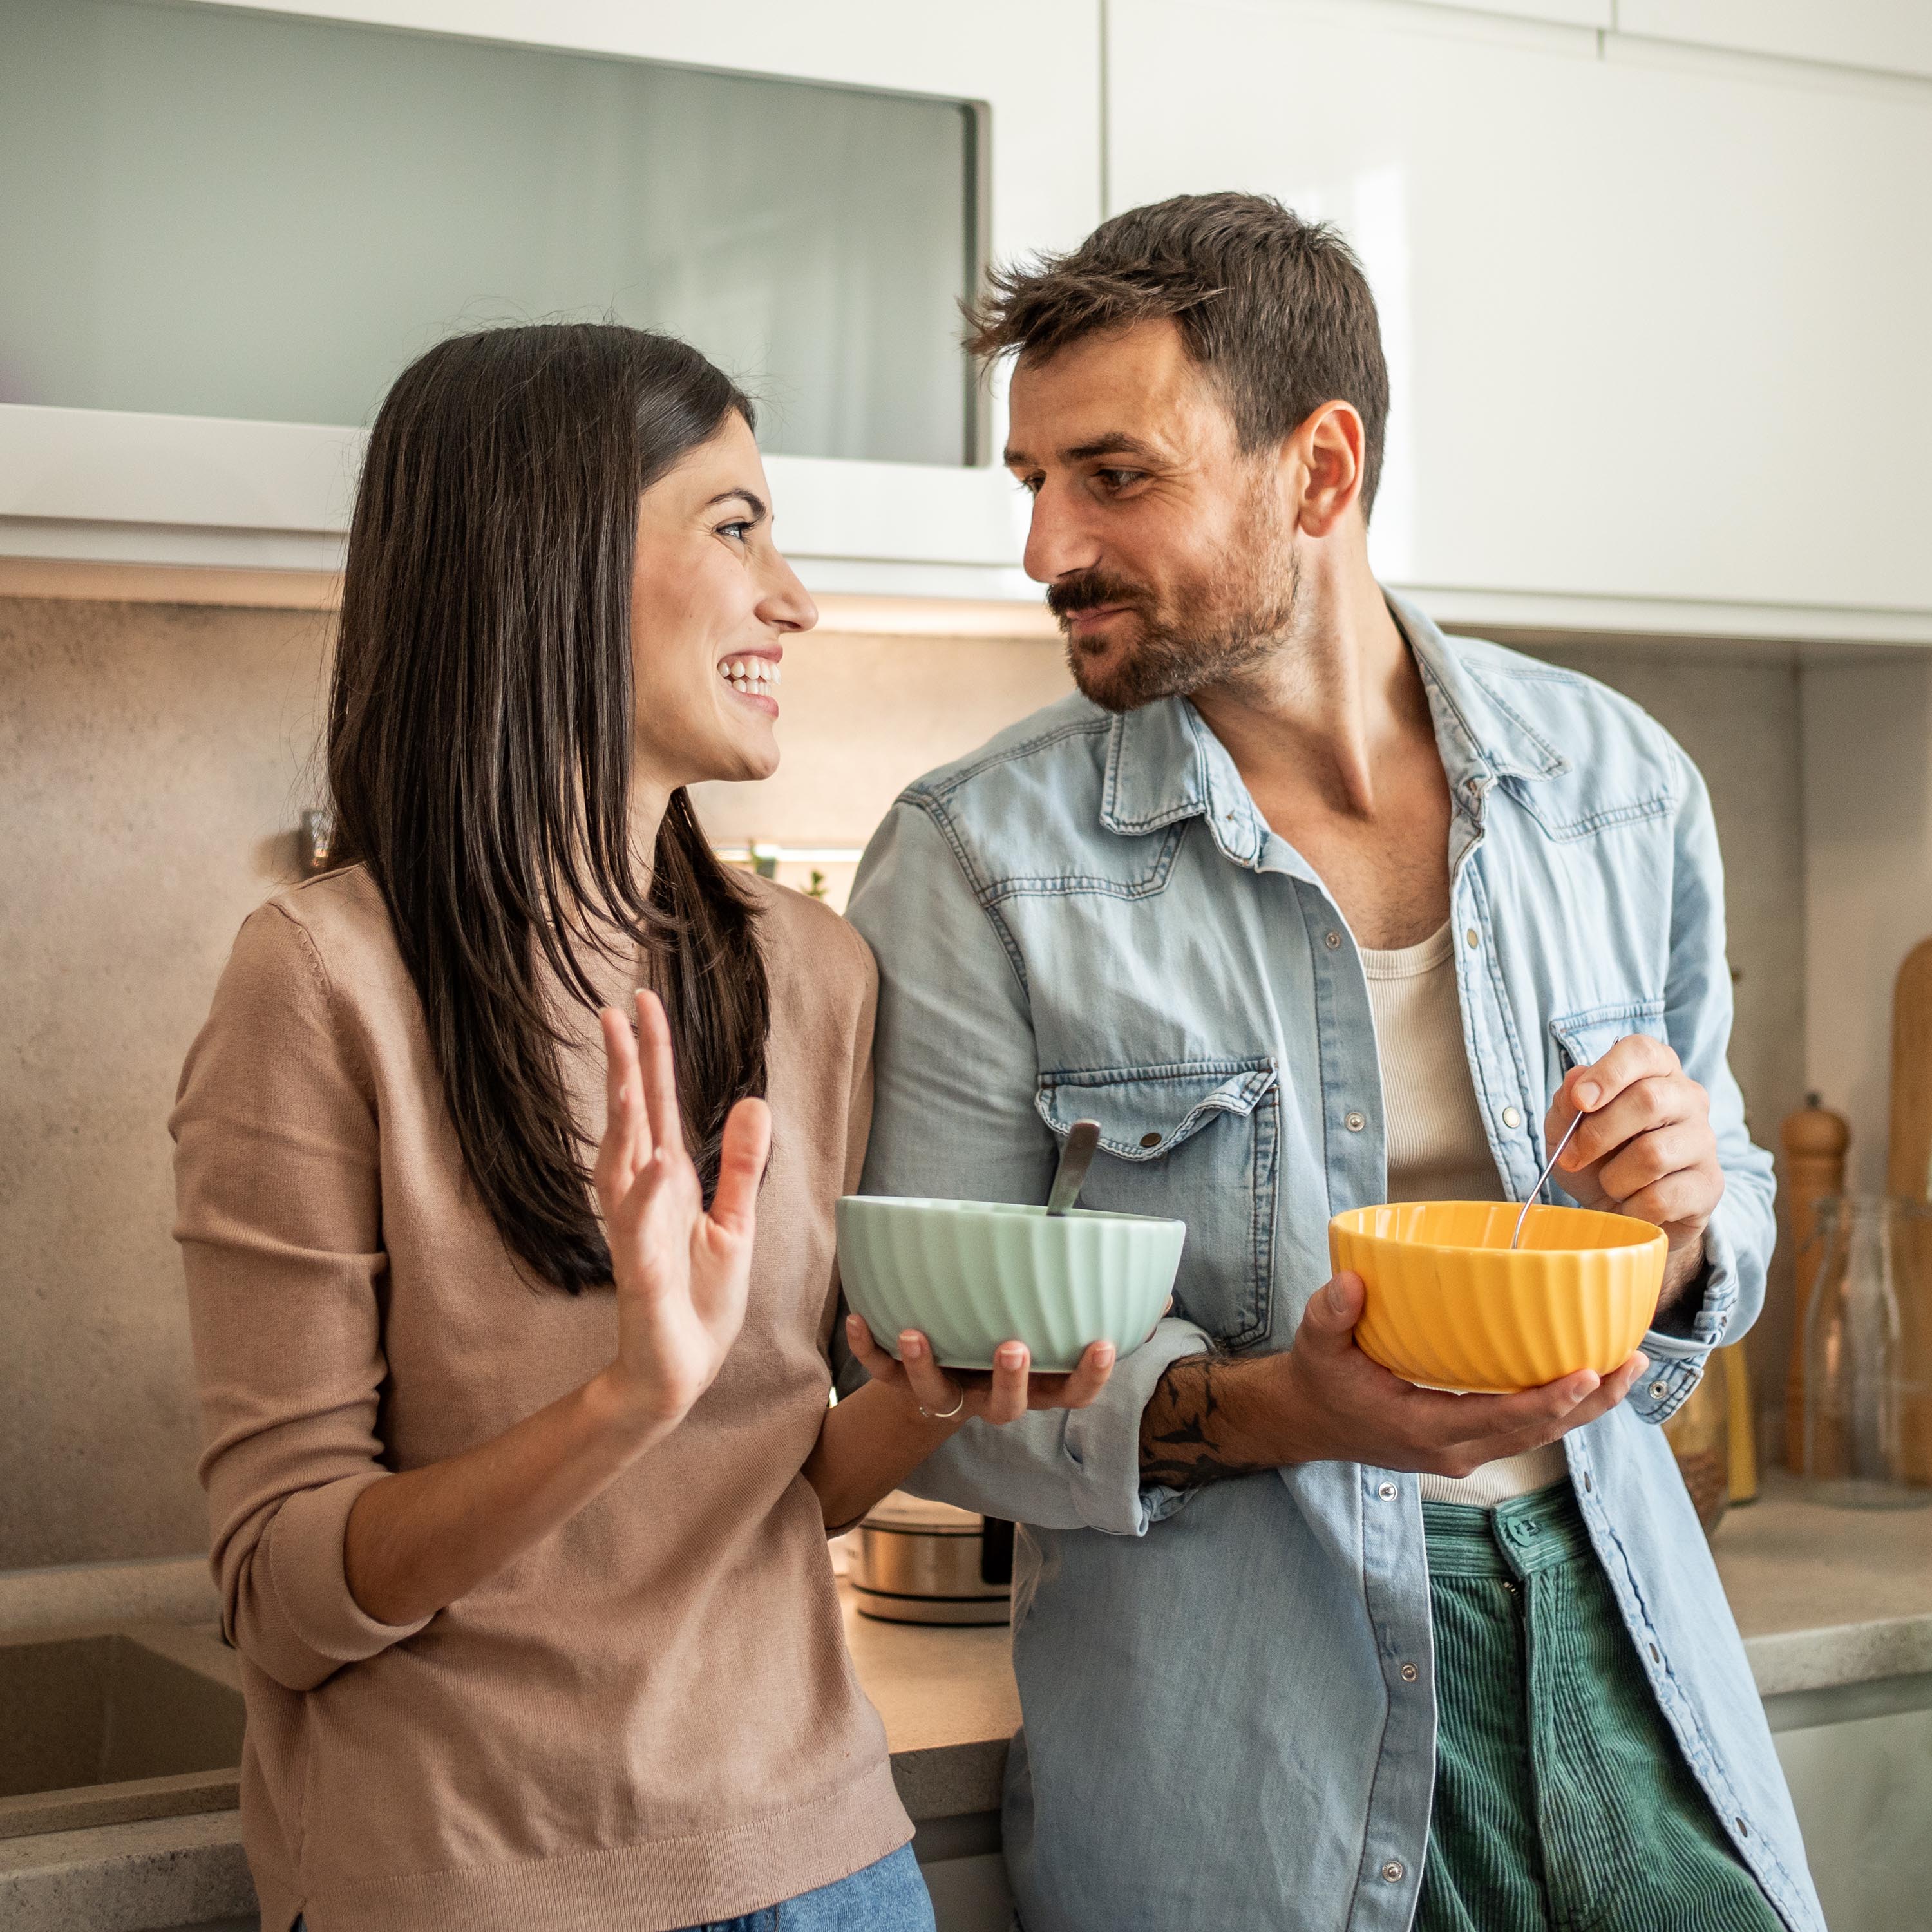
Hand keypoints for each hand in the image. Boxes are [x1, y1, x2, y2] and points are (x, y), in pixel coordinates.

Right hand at [593, 990, 770, 1436]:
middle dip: (626, 1066)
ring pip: (622, 1163)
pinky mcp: (641, 1272)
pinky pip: (638, 1227)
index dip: (653, 1053)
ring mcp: (638, 1232)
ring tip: (629, 1071)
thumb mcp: (735, 1222)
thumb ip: (741, 1164)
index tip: (644, 1000)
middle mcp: (644, 1197)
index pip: (660, 1104)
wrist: (683, 1370)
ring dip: (624, 1118)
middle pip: (633, 1119)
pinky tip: (657, 1162)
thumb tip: (753, 1101)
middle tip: (615, 1009)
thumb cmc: (701, 1300)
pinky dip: (646, 1194)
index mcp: (669, 1180)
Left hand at [844, 1314, 1115, 1426]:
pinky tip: (858, 1316)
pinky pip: (879, 1371)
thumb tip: (1160, 1292)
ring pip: (934, 1392)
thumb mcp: (1051, 1332)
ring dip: (923, 1365)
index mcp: (1030, 1386)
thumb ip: (1098, 1309)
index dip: (1088, 1377)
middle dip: (1009, 1380)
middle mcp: (987, 1397)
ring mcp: (942, 1393)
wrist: (930, 1394)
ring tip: (915, 1331)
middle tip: (1013, 1346)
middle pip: (1005, 1406)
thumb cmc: (1002, 1346)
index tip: (1104, 1345)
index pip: (1068, 1395)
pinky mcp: (898, 1385)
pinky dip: (867, 1345)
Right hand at [1276, 1272, 1645, 1475]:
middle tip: (1631, 1363)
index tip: (1587, 1372)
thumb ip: (1331, 1313)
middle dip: (1590, 1403)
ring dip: (1585, 1408)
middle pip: (1538, 1434)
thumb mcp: (1315, 1343)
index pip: (1500, 1420)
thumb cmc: (1318, 1380)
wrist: (1307, 1421)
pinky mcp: (1467, 1442)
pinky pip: (1524, 1430)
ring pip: (1539, 1436)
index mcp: (1422, 1428)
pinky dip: (1560, 1408)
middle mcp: (1452, 1449)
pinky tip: (1586, 1378)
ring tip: (1627, 1368)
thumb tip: (1354, 1283)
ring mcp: (1462, 1451)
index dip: (1549, 1401)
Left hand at [1544, 1035, 1723, 1287]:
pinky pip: (1662, 1198)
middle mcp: (1688, 1097)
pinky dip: (1631, 1208)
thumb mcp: (1566, 1129)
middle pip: (1648, 1100)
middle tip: (1571, 1157)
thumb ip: (1566, 1104)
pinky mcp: (1710, 1184)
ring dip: (1613, 1178)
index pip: (1641, 1051)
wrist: (1623, 1214)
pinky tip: (1631, 1206)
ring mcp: (1705, 1140)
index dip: (1608, 1073)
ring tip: (1611, 1184)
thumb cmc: (1595, 1159)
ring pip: (1653, 1154)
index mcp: (1654, 1070)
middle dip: (1597, 1134)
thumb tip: (1574, 1078)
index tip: (1580, 1100)